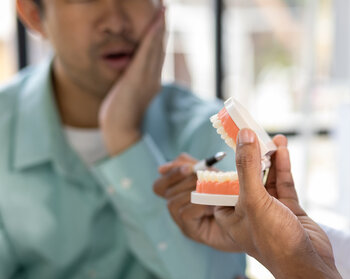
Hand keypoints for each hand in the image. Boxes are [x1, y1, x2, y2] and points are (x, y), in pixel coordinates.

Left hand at [99, 6, 165, 155]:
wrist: (120, 130)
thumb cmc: (120, 118)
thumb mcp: (126, 96)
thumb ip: (131, 85)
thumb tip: (128, 78)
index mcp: (151, 81)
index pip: (156, 54)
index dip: (159, 36)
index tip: (161, 20)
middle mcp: (154, 77)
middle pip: (160, 46)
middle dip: (163, 26)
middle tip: (165, 7)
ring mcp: (148, 77)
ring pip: (157, 46)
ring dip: (161, 25)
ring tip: (164, 8)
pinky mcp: (140, 77)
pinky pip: (148, 51)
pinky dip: (153, 36)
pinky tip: (156, 22)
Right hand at [153, 154, 231, 249]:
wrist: (255, 222)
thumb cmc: (237, 198)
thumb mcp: (216, 176)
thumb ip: (200, 165)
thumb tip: (180, 159)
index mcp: (181, 189)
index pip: (162, 178)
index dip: (171, 170)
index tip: (189, 167)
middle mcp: (178, 204)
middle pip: (159, 188)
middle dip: (181, 178)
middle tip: (200, 174)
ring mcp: (182, 220)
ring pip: (172, 200)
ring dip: (193, 191)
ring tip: (213, 192)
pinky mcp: (190, 231)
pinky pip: (184, 212)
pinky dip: (200, 205)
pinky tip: (215, 206)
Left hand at [211, 131, 334, 269]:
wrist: (308, 266)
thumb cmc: (273, 240)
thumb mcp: (253, 200)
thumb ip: (248, 167)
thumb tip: (244, 136)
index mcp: (229, 216)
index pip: (221, 184)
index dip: (226, 163)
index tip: (230, 141)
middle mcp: (248, 213)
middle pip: (246, 178)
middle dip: (251, 157)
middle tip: (254, 133)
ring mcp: (270, 212)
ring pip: (267, 179)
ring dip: (269, 159)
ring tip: (272, 138)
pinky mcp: (289, 211)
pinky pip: (283, 184)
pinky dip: (283, 168)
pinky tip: (283, 151)